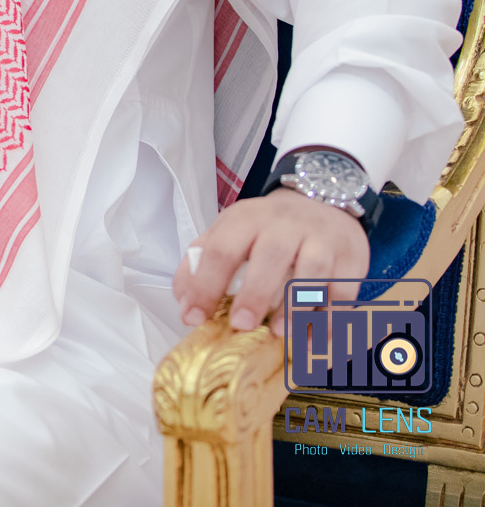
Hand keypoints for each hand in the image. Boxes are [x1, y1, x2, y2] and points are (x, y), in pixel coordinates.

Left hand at [174, 187, 369, 334]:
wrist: (321, 199)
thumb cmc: (267, 227)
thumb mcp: (229, 232)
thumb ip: (201, 263)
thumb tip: (185, 303)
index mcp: (245, 219)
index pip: (221, 250)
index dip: (205, 284)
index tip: (195, 317)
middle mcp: (284, 225)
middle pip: (269, 257)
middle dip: (254, 294)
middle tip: (241, 324)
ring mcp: (321, 239)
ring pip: (311, 272)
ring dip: (296, 306)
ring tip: (280, 333)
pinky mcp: (351, 257)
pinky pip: (344, 290)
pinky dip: (331, 317)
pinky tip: (316, 338)